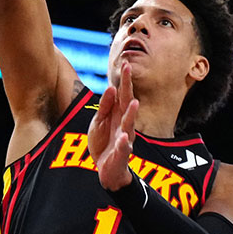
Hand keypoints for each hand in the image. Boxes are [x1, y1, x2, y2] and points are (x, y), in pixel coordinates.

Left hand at [88, 62, 139, 191]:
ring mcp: (125, 139)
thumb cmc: (104, 143)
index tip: (125, 63)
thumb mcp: (99, 122)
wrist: (106, 170)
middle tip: (129, 70)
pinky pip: (124, 149)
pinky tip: (123, 137)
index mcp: (118, 115)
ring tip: (133, 103)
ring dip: (131, 114)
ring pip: (129, 125)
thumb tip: (111, 88)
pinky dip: (124, 144)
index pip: (122, 94)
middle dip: (128, 87)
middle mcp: (124, 124)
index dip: (124, 80)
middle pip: (127, 103)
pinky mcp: (121, 155)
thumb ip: (105, 106)